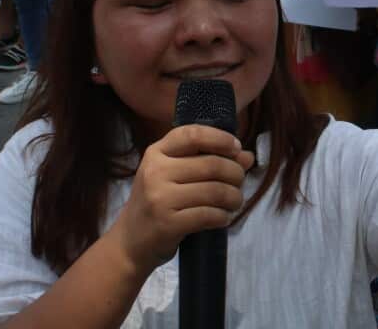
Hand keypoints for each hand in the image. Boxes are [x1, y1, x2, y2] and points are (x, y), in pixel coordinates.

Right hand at [107, 124, 254, 271]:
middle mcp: (156, 171)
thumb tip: (247, 156)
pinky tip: (223, 218)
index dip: (220, 138)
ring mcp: (160, 198)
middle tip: (239, 183)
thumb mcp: (175, 176)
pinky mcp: (167, 223)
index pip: (192, 134)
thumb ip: (208, 161)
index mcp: (157, 152)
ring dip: (234, 197)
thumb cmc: (158, 202)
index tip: (237, 148)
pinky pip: (209, 215)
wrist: (130, 242)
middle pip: (212, 164)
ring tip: (235, 202)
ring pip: (215, 190)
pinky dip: (223, 216)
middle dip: (236, 174)